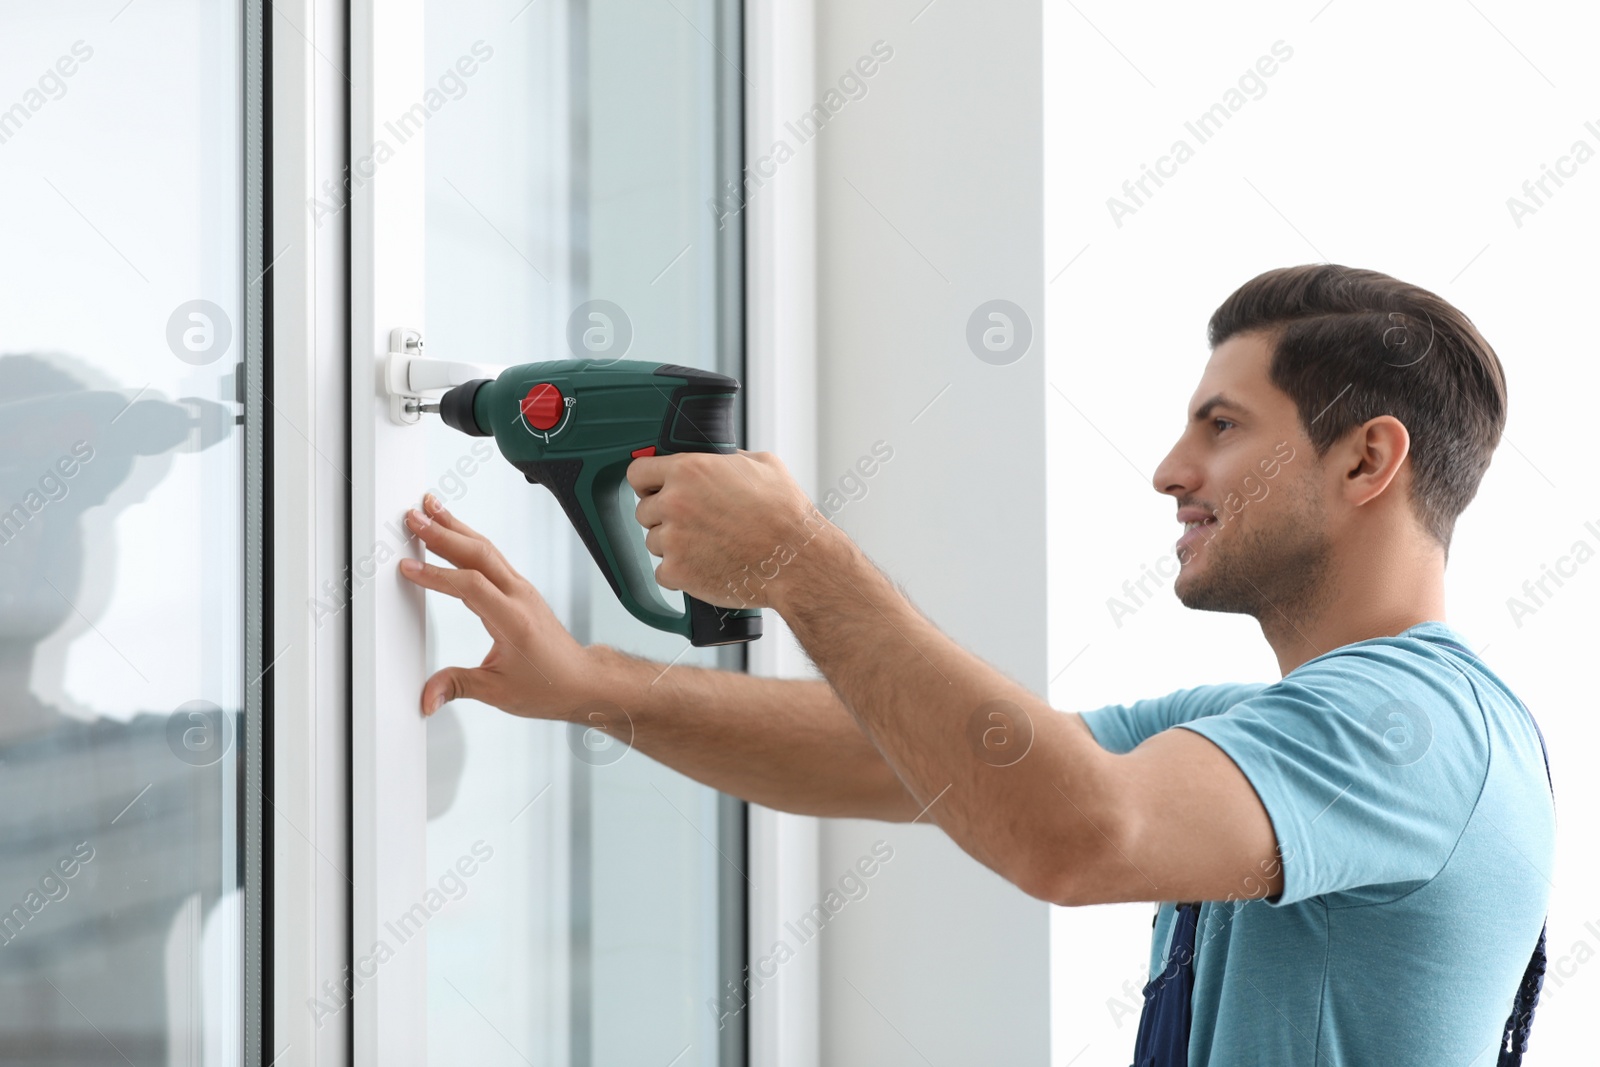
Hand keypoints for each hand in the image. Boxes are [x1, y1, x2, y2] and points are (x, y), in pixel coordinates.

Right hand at [397, 493, 601, 717]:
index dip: (439, 575)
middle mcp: (520, 597)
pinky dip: (469, 540)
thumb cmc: (550, 684)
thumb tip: (428, 696)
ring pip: (487, 549)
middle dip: (443, 533)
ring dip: (457, 527)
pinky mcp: (520, 589)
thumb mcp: (499, 692)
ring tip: (430, 507)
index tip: (410, 567)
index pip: (472, 587)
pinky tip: (454, 531)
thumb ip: (459, 687)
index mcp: (514, 621)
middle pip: (479, 555)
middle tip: (415, 518)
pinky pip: (492, 557)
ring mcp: (522, 589)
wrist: (581, 680)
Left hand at [627, 450, 839, 610]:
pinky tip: (707, 566)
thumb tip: (715, 459)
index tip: (656, 491)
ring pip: (654, 542)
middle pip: (644, 511)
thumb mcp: (761, 464)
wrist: (796, 559)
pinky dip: (681, 573)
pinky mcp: (677, 572)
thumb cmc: (785, 513)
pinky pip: (663, 572)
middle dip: (665, 517)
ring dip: (675, 546)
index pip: (638, 472)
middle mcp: (674, 502)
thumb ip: (726, 459)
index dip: (648, 483)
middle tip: (696, 524)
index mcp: (689, 470)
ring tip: (710, 546)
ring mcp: (673, 539)